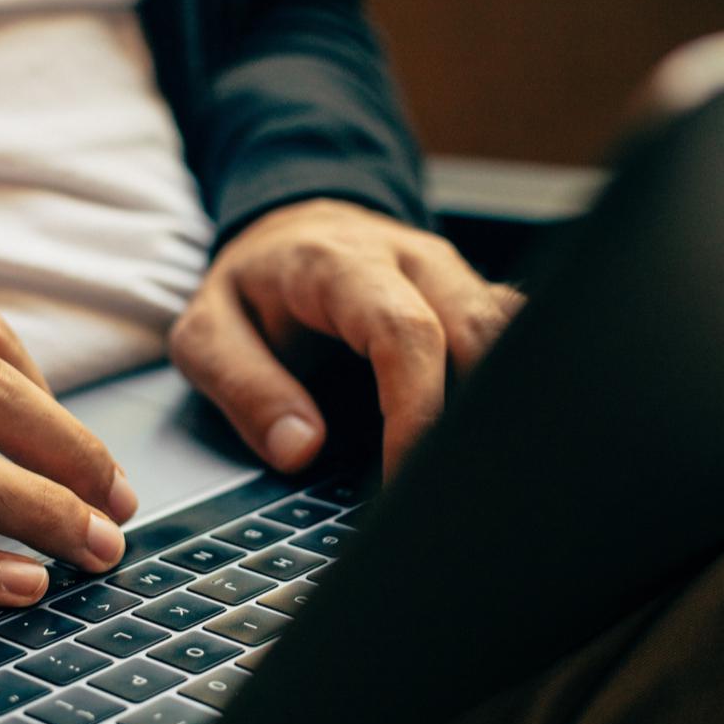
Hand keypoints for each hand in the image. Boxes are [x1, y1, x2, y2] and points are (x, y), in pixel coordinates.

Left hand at [170, 199, 523, 473]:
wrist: (288, 233)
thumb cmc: (251, 288)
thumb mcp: (207, 333)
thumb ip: (244, 388)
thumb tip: (300, 448)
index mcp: (341, 263)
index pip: (405, 333)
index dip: (416, 409)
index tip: (404, 476)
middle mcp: (411, 260)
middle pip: (480, 332)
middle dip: (471, 418)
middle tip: (446, 491)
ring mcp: (452, 275)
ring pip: (512, 333)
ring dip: (500, 404)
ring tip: (470, 473)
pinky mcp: (473, 297)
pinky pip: (516, 336)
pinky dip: (509, 388)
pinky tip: (487, 440)